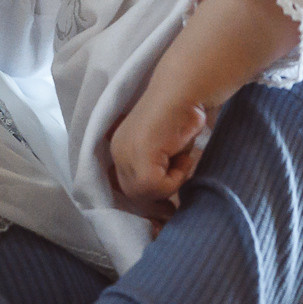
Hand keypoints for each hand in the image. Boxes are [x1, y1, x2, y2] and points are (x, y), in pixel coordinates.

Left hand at [109, 90, 212, 207]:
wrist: (185, 93)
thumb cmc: (181, 117)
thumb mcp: (167, 152)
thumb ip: (160, 173)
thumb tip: (165, 210)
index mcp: (120, 150)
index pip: (128, 188)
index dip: (150, 197)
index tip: (169, 205)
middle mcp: (117, 153)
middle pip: (136, 194)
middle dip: (161, 191)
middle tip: (181, 170)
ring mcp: (125, 155)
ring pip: (147, 193)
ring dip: (172, 182)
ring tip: (182, 157)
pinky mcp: (139, 158)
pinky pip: (158, 187)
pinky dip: (177, 176)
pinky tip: (182, 154)